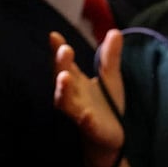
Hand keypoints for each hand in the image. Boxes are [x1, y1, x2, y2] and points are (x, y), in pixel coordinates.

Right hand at [52, 30, 125, 166]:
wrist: (110, 135)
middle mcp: (73, 96)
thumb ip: (110, 56)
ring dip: (63, 90)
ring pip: (66, 102)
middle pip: (62, 79)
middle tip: (64, 50)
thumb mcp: (111, 76)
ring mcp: (80, 112)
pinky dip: (85, 119)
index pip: (65, 64)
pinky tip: (87, 114)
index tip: (54, 35)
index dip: (58, 49)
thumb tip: (114, 31)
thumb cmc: (105, 103)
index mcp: (76, 82)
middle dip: (61, 65)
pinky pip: (86, 124)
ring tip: (65, 77)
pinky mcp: (92, 128)